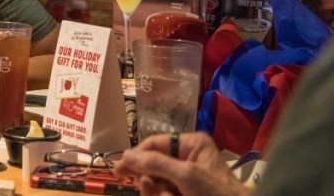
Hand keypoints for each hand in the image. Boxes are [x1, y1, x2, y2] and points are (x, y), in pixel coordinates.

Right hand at [112, 132, 247, 195]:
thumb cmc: (215, 193)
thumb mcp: (186, 175)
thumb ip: (156, 163)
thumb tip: (126, 156)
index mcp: (191, 144)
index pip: (154, 143)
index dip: (135, 156)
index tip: (118, 171)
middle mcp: (187, 157)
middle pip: (152, 164)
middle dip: (150, 180)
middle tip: (149, 190)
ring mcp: (186, 178)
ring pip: (156, 182)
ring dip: (158, 193)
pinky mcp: (185, 193)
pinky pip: (164, 193)